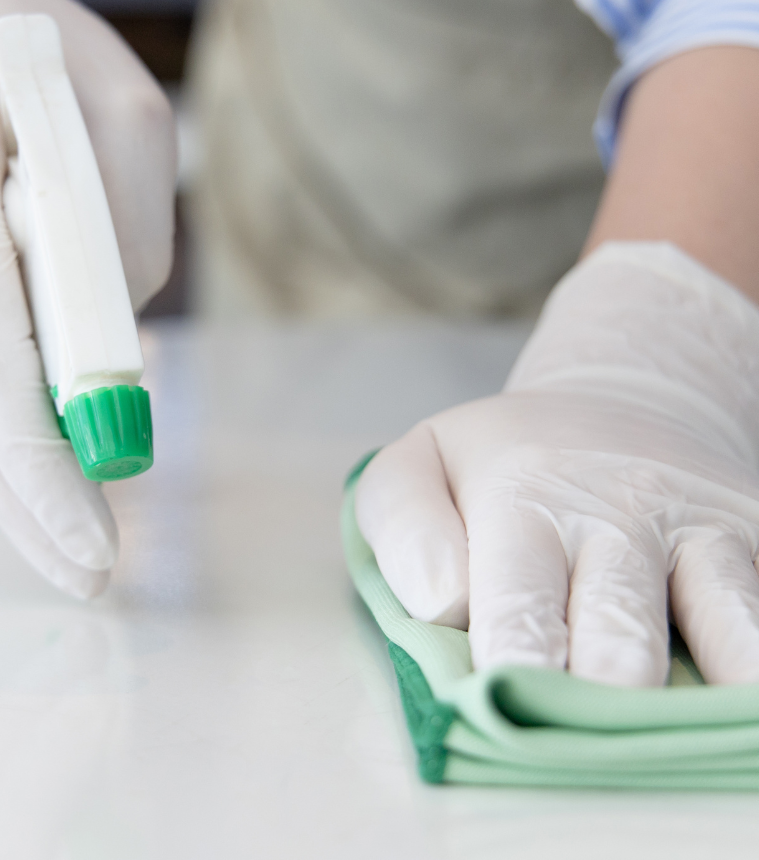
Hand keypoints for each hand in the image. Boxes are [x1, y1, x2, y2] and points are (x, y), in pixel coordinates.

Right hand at [0, 0, 176, 597]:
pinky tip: (19, 318)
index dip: (35, 456)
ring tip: (85, 417)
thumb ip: (123, 237)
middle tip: (90, 570)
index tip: (90, 539)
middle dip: (24, 494)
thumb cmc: (32, 53)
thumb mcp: (126, 115)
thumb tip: (107, 365)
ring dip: (20, 424)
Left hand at [356, 243, 758, 685]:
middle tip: (594, 727)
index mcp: (525, 497)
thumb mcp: (420, 466)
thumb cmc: (500, 463)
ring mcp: (705, 526)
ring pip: (731, 619)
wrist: (613, 403)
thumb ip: (407, 530)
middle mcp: (622, 511)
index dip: (517, 665)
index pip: (518, 601)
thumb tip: (444, 604)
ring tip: (710, 719)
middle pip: (623, 628)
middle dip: (609, 689)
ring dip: (719, 681)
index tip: (511, 706)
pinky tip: (749, 687)